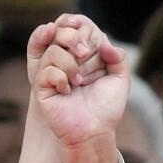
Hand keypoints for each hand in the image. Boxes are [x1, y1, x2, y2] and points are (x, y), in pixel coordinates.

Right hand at [30, 13, 128, 151]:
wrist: (95, 132)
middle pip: (62, 33)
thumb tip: (105, 42)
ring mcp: (53, 74)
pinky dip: (60, 78)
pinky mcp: (43, 88)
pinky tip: (67, 92)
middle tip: (86, 54)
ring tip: (79, 82)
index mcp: (83, 57)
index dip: (86, 33)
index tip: (96, 52)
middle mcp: (66, 62)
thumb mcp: (120, 80)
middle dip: (76, 41)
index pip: (78, 30)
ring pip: (53, 51)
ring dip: (69, 64)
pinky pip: (46, 71)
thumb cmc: (107, 108)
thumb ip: (118, 57)